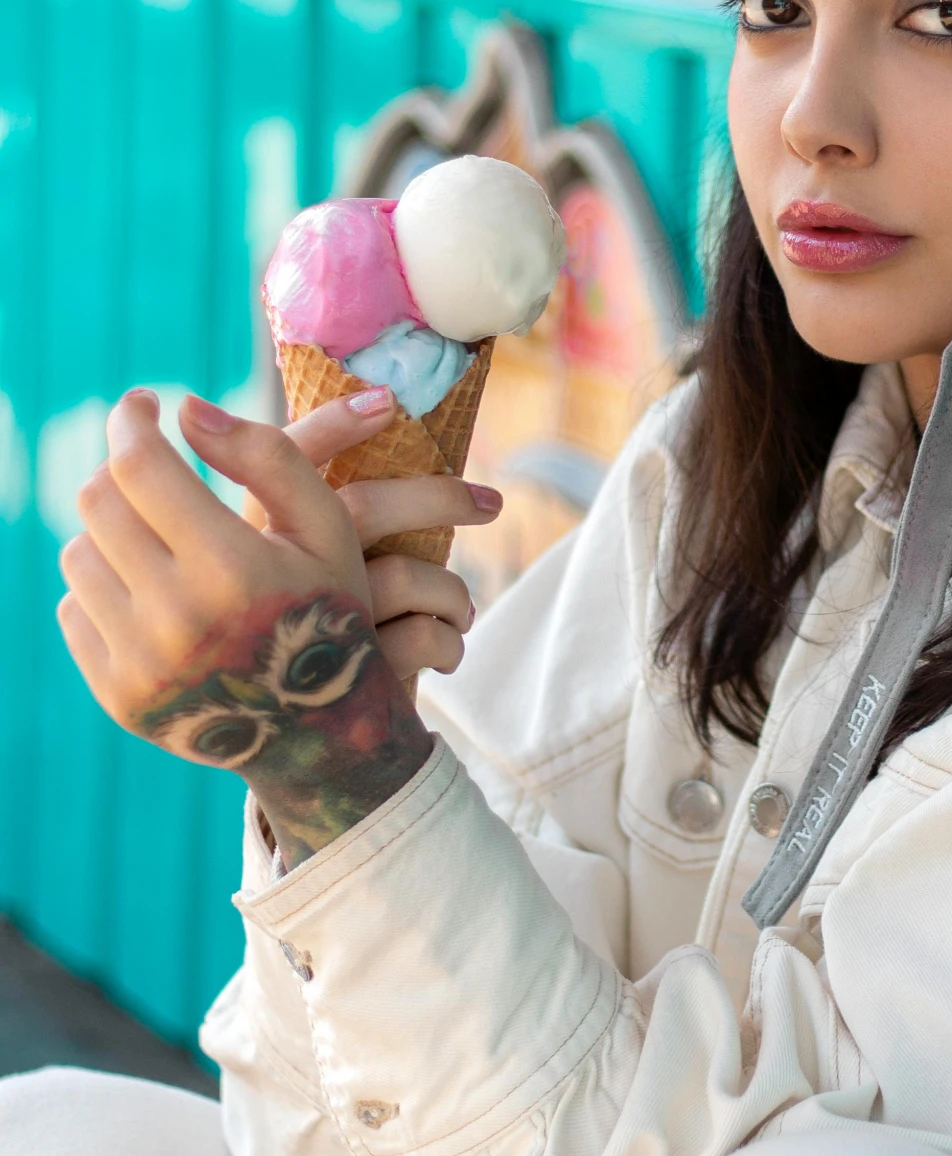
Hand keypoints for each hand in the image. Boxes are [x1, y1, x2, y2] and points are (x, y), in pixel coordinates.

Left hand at [57, 388, 441, 866]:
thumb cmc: (328, 609)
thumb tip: (187, 410)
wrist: (321, 733)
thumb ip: (268, 456)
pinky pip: (74, 608)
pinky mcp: (115, 695)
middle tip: (147, 461)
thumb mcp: (329, 528)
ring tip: (156, 531)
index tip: (144, 402)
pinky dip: (104, 586)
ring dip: (111, 528)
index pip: (140, 466)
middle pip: (98, 502)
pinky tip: (151, 587)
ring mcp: (140, 663)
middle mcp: (178, 619)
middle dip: (119, 467)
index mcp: (233, 568)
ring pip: (78, 553)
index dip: (132, 420)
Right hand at [270, 398, 502, 681]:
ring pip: (409, 576)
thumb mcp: (297, 574)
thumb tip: (382, 419)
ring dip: (452, 592)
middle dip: (438, 497)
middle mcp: (278, 577)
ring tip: (463, 609)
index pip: (288, 461)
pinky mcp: (351, 676)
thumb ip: (316, 512)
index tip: (390, 402)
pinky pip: (425, 636)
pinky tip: (448, 648)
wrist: (294, 753)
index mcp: (256, 539)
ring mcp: (314, 626)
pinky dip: (449, 640)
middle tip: (491, 501)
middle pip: (364, 509)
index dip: (336, 424)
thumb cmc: (303, 646)